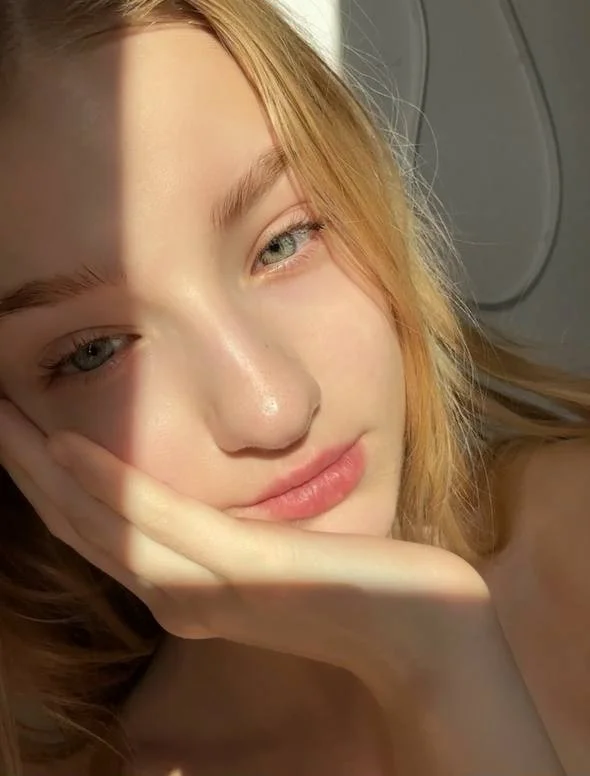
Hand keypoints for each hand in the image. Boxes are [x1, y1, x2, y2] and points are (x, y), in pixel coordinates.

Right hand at [0, 400, 492, 703]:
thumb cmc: (357, 582)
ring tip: (0, 417)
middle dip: (24, 467)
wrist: (424, 628)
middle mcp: (180, 597)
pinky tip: (65, 446)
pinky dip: (105, 486)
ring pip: (99, 525)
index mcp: (186, 590)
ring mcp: (206, 590)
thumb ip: (231, 538)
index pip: (96, 531)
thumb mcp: (277, 552)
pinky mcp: (244, 570)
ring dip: (41, 470)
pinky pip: (157, 525)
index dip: (46, 482)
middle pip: (79, 525)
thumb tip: (202, 505)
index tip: (18, 429)